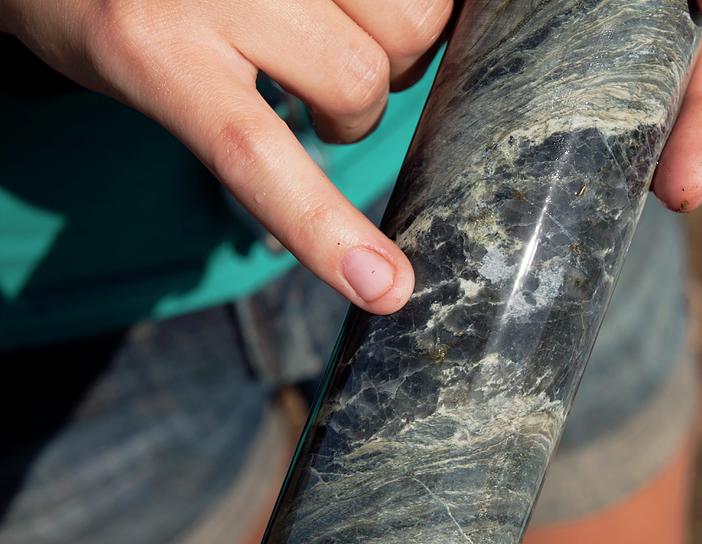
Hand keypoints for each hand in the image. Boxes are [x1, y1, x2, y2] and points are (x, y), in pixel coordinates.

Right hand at [1, 1, 701, 316]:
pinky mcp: (160, 55)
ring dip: (345, 110)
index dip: (459, 25)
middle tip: (328, 40)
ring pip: (362, 87)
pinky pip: (265, 157)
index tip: (466, 45)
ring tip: (281, 74)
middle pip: (415, 28)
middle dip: (395, 56)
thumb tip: (453, 39)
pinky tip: (380, 286)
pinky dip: (324, 229)